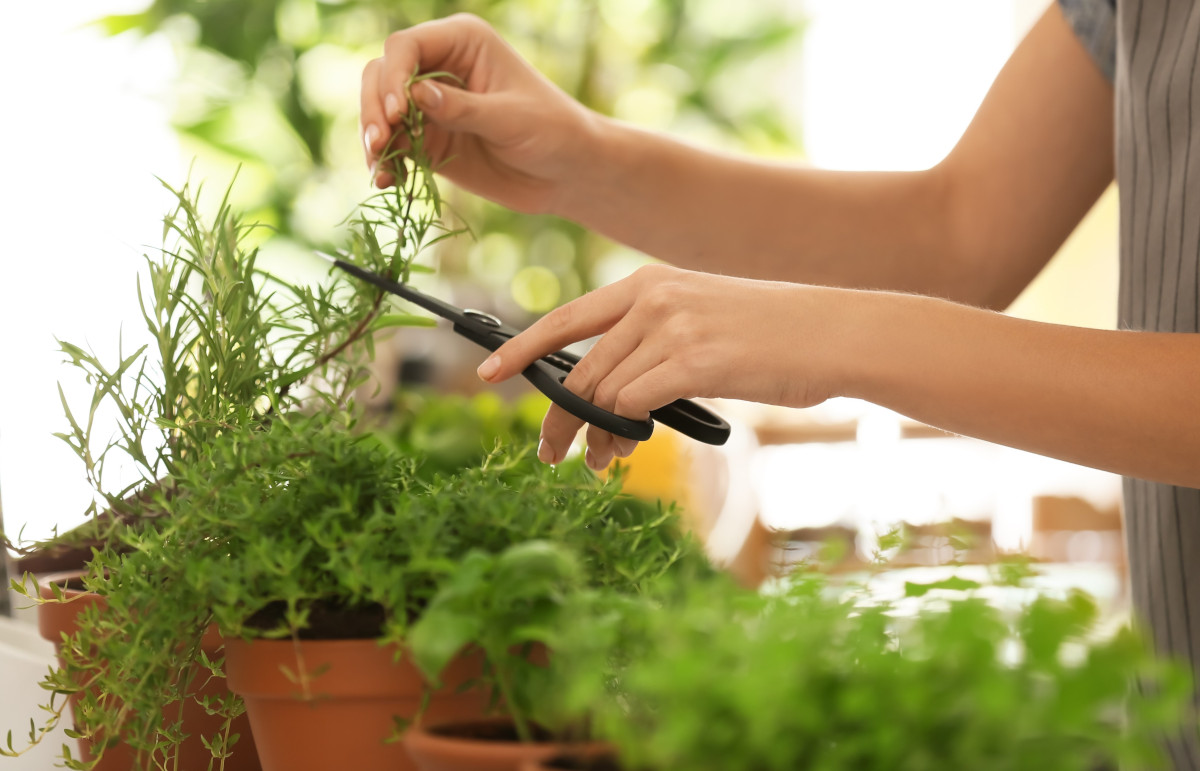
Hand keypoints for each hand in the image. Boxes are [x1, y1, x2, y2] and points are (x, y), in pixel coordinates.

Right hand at [361, 14, 599, 214]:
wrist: (566, 173)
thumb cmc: (551, 131)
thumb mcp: (511, 118)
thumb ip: (464, 109)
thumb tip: (415, 96)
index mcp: (462, 42)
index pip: (407, 47)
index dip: (393, 76)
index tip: (396, 111)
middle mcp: (439, 67)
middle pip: (382, 75)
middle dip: (373, 107)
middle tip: (379, 142)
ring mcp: (430, 105)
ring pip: (379, 111)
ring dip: (373, 137)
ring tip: (379, 165)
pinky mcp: (429, 140)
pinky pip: (395, 146)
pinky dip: (386, 162)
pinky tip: (386, 181)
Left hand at [475, 264, 845, 469]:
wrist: (834, 333)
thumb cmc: (773, 336)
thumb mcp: (701, 321)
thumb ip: (651, 345)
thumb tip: (605, 400)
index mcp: (648, 283)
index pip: (566, 318)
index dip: (522, 348)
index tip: (488, 372)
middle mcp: (652, 298)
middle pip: (579, 368)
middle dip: (559, 418)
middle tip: (552, 453)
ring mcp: (671, 327)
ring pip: (603, 394)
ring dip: (597, 437)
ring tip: (604, 461)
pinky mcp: (692, 361)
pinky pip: (632, 406)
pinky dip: (621, 436)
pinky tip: (625, 452)